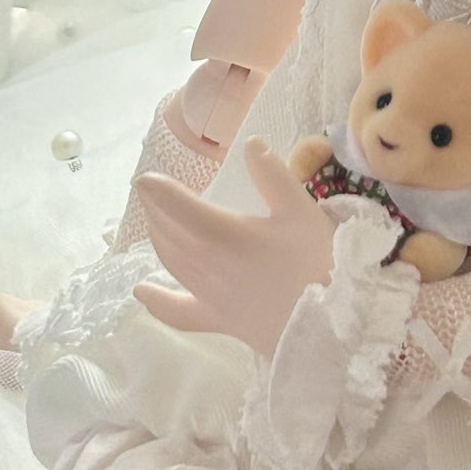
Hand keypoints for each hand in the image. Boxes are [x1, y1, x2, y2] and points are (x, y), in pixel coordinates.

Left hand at [131, 136, 339, 358]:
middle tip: (151, 193)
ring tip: (154, 222)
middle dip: (155, 210)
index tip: (144, 178)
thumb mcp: (301, 210)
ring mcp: (208, 296)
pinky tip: (141, 292)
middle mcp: (206, 265)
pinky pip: (178, 312)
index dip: (157, 191)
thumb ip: (273, 174)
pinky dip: (156, 300)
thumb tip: (250, 144)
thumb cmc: (317, 263)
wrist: (329, 324)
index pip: (177, 207)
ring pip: (171, 262)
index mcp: (224, 234)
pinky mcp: (217, 321)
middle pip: (168, 233)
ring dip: (157, 239)